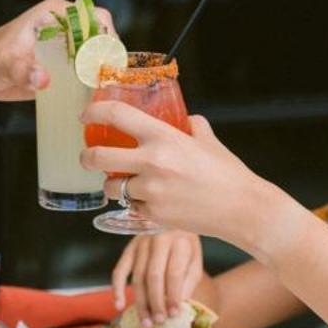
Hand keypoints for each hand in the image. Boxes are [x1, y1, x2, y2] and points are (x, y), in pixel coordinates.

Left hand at [0, 0, 116, 101]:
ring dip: (106, 72)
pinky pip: (90, 71)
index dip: (108, 35)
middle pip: (104, 38)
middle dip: (111, 59)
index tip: (108, 60)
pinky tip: (95, 98)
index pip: (95, 16)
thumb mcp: (3, 63)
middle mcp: (67, 28)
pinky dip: (95, 83)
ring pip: (100, 55)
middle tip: (107, 83)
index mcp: (55, 14)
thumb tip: (42, 79)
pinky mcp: (66, 65)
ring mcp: (68, 47)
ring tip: (104, 92)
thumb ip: (21, 70)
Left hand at [81, 102, 289, 249]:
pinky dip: (136, 203)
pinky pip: (132, 206)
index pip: (116, 115)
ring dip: (113, 184)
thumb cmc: (227, 173)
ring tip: (126, 182)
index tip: (85, 115)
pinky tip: (152, 199)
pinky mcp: (152, 215)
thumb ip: (190, 125)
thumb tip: (182, 118)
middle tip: (88, 157)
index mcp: (163, 137)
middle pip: (96, 157)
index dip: (93, 112)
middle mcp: (152, 162)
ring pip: (112, 187)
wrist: (242, 208)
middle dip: (86, 157)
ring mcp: (150, 191)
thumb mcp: (207, 140)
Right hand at [111, 232, 203, 327]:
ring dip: (140, 302)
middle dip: (156, 302)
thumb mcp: (194, 261)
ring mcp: (140, 243)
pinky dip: (117, 289)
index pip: (174, 273)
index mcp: (179, 242)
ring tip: (146, 322)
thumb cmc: (185, 245)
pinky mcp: (128, 248)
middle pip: (153, 276)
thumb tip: (176, 308)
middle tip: (158, 321)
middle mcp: (158, 239)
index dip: (173, 295)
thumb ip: (187, 283)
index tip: (174, 314)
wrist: (172, 220)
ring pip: (137, 277)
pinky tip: (119, 305)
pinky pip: (119, 270)